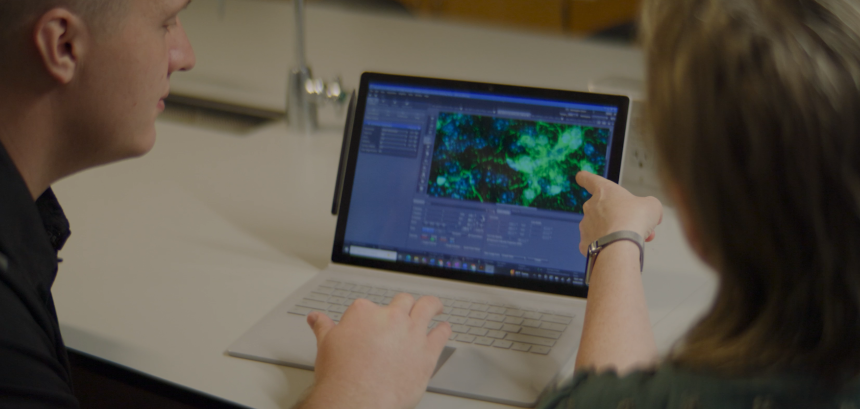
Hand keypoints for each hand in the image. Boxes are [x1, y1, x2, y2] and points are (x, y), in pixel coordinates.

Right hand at [298, 294, 451, 408]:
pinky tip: (443, 329)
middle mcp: (391, 317)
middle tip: (407, 309)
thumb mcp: (326, 345)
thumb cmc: (341, 375)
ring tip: (435, 307)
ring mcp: (411, 332)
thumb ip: (323, 327)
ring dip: (432, 305)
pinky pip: (442, 333)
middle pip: (403, 301)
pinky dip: (444, 329)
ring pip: (427, 307)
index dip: (372, 316)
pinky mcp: (428, 351)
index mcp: (365, 312)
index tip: (373, 324)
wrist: (356, 399)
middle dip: (404, 305)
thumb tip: (315, 318)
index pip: (371, 306)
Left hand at [576, 171, 662, 254]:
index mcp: (604, 192)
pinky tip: (621, 249)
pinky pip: (598, 243)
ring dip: (617, 232)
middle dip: (620, 217)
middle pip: (603, 209)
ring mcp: (586, 225)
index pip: (589, 179)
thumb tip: (651, 212)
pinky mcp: (585, 243)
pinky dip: (609, 246)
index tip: (581, 176)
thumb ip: (649, 205)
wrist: (620, 246)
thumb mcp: (652, 206)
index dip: (585, 177)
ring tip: (633, 239)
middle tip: (636, 225)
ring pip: (602, 227)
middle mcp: (591, 207)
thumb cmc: (632, 221)